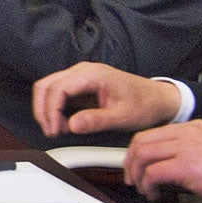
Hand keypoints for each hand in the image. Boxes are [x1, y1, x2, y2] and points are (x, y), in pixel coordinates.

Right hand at [34, 62, 183, 137]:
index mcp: (92, 74)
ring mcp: (80, 77)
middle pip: (46, 85)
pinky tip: (64, 124)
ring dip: (47, 110)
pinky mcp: (80, 86)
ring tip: (57, 130)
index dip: (50, 110)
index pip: (58, 88)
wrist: (159, 99)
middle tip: (50, 131)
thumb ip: (96, 120)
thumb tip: (71, 125)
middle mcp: (82, 71)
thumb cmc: (145, 104)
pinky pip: (58, 94)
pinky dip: (55, 110)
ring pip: (48, 88)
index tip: (54, 130)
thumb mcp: (123, 116)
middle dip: (42, 110)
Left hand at [127, 120, 201, 200]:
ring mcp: (186, 148)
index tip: (135, 163)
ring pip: (143, 155)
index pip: (153, 134)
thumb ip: (189, 149)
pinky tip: (153, 194)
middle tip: (132, 177)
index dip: (138, 150)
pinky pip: (153, 173)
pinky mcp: (186, 167)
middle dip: (130, 161)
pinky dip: (147, 185)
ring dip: (137, 175)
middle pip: (142, 141)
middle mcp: (187, 134)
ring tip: (143, 188)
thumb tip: (167, 162)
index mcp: (193, 128)